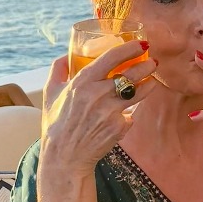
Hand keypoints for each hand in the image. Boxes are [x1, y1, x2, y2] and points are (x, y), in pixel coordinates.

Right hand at [40, 41, 156, 178]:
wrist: (64, 157)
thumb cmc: (56, 123)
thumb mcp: (50, 93)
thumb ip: (58, 69)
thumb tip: (68, 54)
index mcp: (82, 82)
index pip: (111, 58)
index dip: (129, 48)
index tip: (140, 44)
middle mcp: (98, 95)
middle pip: (131, 74)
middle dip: (146, 66)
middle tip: (153, 62)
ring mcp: (110, 111)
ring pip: (139, 92)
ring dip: (149, 85)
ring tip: (151, 81)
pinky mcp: (118, 127)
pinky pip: (130, 115)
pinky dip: (129, 113)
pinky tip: (126, 113)